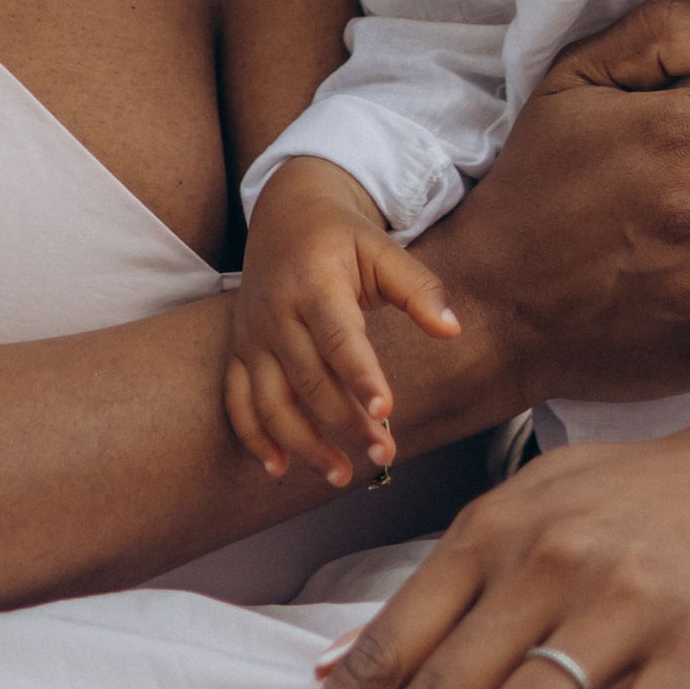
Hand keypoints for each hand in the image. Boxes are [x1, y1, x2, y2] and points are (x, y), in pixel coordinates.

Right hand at [225, 160, 460, 488]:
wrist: (284, 213)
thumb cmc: (343, 237)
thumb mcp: (383, 249)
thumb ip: (419, 288)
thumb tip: (452, 329)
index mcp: (315, 283)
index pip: (338, 336)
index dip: (360, 375)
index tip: (385, 411)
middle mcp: (277, 312)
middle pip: (309, 379)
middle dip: (345, 423)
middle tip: (384, 456)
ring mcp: (253, 334)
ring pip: (270, 400)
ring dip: (302, 443)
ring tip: (340, 476)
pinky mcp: (240, 350)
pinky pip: (237, 400)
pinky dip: (253, 437)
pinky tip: (279, 468)